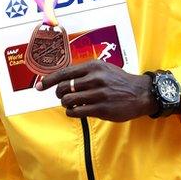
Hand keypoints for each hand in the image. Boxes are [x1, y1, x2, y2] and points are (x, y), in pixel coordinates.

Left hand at [36, 60, 155, 121]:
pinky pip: (77, 112)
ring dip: (66, 104)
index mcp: (93, 67)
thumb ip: (83, 72)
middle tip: (62, 97)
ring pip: (68, 100)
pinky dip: (71, 112)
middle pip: (63, 87)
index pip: (63, 73)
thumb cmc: (118, 81)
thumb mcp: (102, 69)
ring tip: (71, 104)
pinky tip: (76, 111)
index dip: (48, 80)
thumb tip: (60, 79)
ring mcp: (98, 94)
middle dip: (58, 94)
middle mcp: (95, 79)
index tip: (38, 86)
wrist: (141, 93)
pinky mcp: (102, 109)